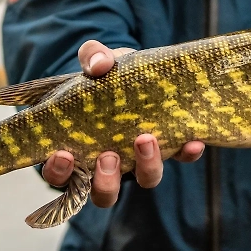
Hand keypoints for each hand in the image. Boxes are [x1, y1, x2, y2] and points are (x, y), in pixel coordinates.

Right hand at [41, 40, 204, 207]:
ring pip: (145, 180)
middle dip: (105, 181)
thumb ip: (93, 57)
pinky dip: (187, 153)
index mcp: (80, 150)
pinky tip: (192, 142)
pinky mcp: (172, 148)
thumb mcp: (98, 61)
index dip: (59, 173)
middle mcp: (111, 164)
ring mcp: (143, 159)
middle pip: (104, 192)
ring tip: (145, 140)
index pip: (61, 176)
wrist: (140, 68)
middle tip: (108, 157)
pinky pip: (181, 158)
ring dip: (146, 167)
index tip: (63, 155)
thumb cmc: (109, 73)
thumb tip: (98, 65)